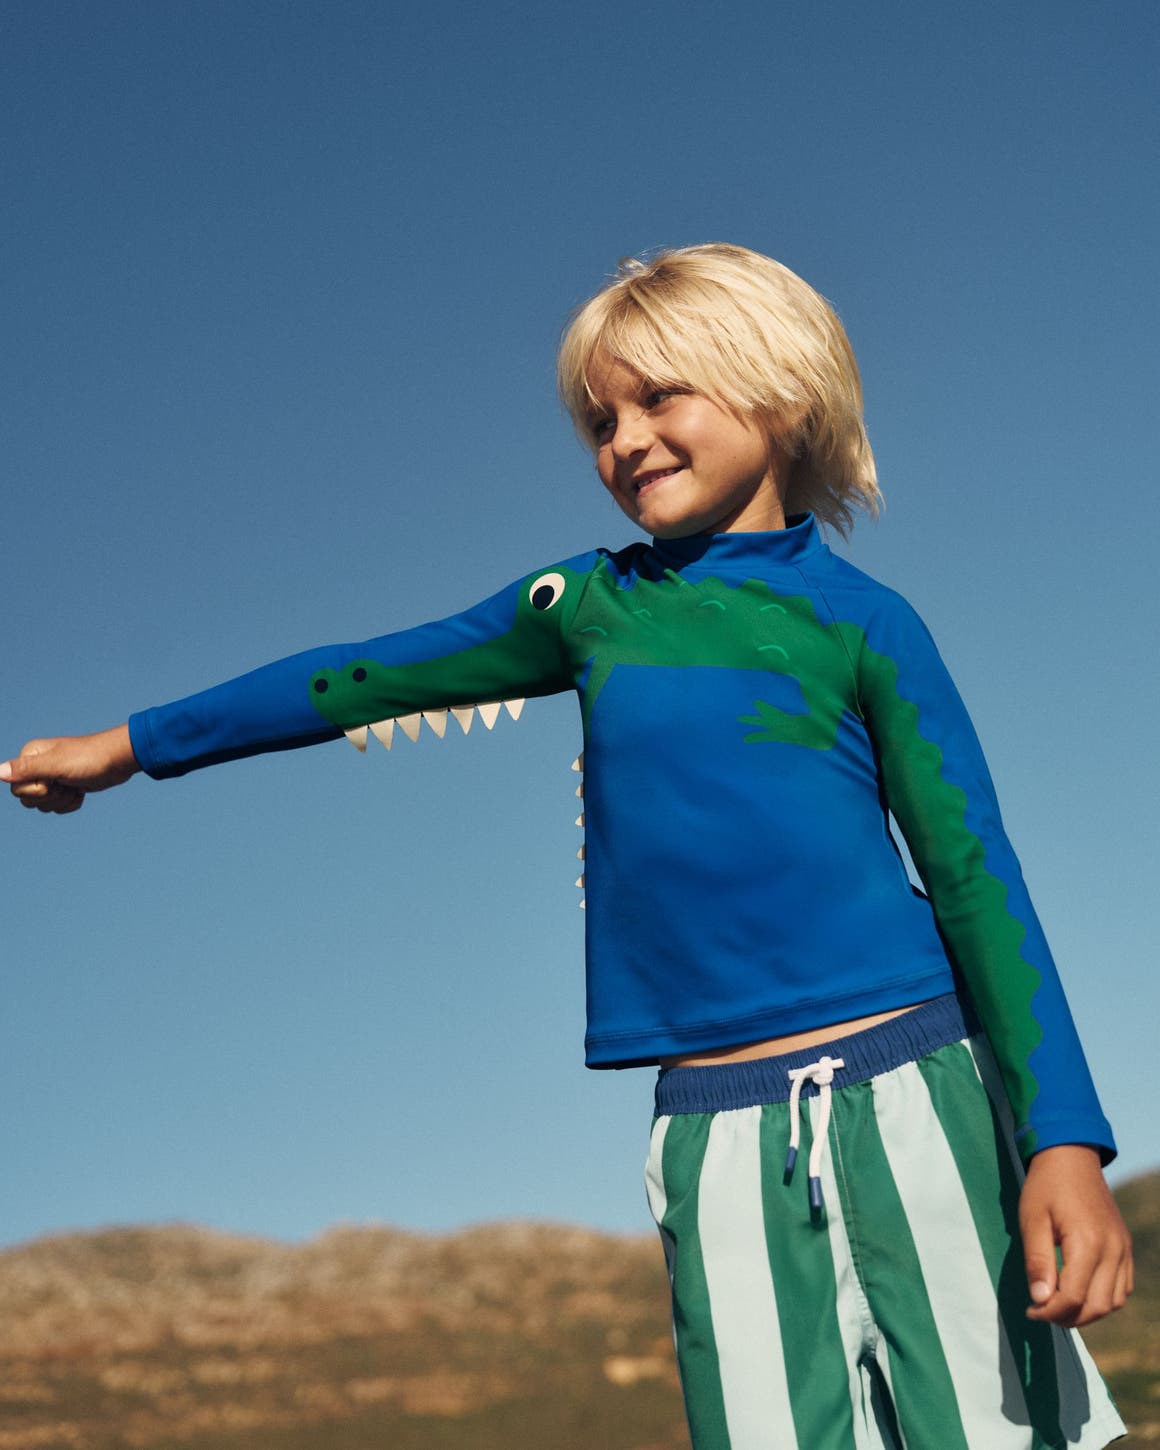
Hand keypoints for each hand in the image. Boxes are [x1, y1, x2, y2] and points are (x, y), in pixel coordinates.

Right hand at [1, 725, 139, 813]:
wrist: (120, 760)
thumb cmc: (90, 758)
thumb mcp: (57, 765)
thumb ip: (27, 769)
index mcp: (30, 756)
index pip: (17, 789)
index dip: (37, 791)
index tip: (54, 781)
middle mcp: (38, 766)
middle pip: (28, 800)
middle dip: (51, 798)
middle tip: (67, 783)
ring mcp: (52, 777)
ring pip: (44, 805)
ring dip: (62, 801)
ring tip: (76, 785)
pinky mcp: (66, 787)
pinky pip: (59, 807)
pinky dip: (72, 803)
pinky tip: (81, 790)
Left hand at [1020, 1144, 1132, 1326]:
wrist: (1071, 1156)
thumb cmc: (1046, 1186)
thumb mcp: (1032, 1220)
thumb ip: (1037, 1261)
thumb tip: (1039, 1300)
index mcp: (1087, 1243)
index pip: (1073, 1297)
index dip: (1050, 1312)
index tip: (1031, 1311)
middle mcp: (1113, 1250)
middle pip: (1097, 1306)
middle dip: (1068, 1317)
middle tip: (1042, 1312)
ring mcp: (1123, 1249)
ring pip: (1114, 1302)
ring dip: (1088, 1312)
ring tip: (1059, 1305)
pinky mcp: (1125, 1246)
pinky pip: (1122, 1287)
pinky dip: (1104, 1298)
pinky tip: (1080, 1291)